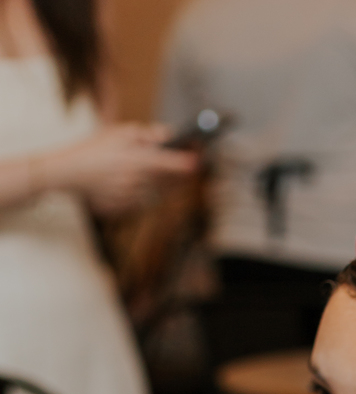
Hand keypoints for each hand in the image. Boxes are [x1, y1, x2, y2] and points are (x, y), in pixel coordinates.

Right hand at [44, 123, 195, 216]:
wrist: (69, 174)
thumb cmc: (94, 148)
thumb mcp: (117, 133)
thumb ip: (144, 134)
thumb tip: (167, 135)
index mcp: (136, 161)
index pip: (170, 163)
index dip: (187, 162)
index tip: (198, 159)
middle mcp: (137, 182)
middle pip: (169, 182)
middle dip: (177, 174)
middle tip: (184, 166)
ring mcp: (131, 198)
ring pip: (156, 194)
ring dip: (159, 185)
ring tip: (149, 172)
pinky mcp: (125, 210)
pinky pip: (142, 204)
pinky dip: (142, 195)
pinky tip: (132, 185)